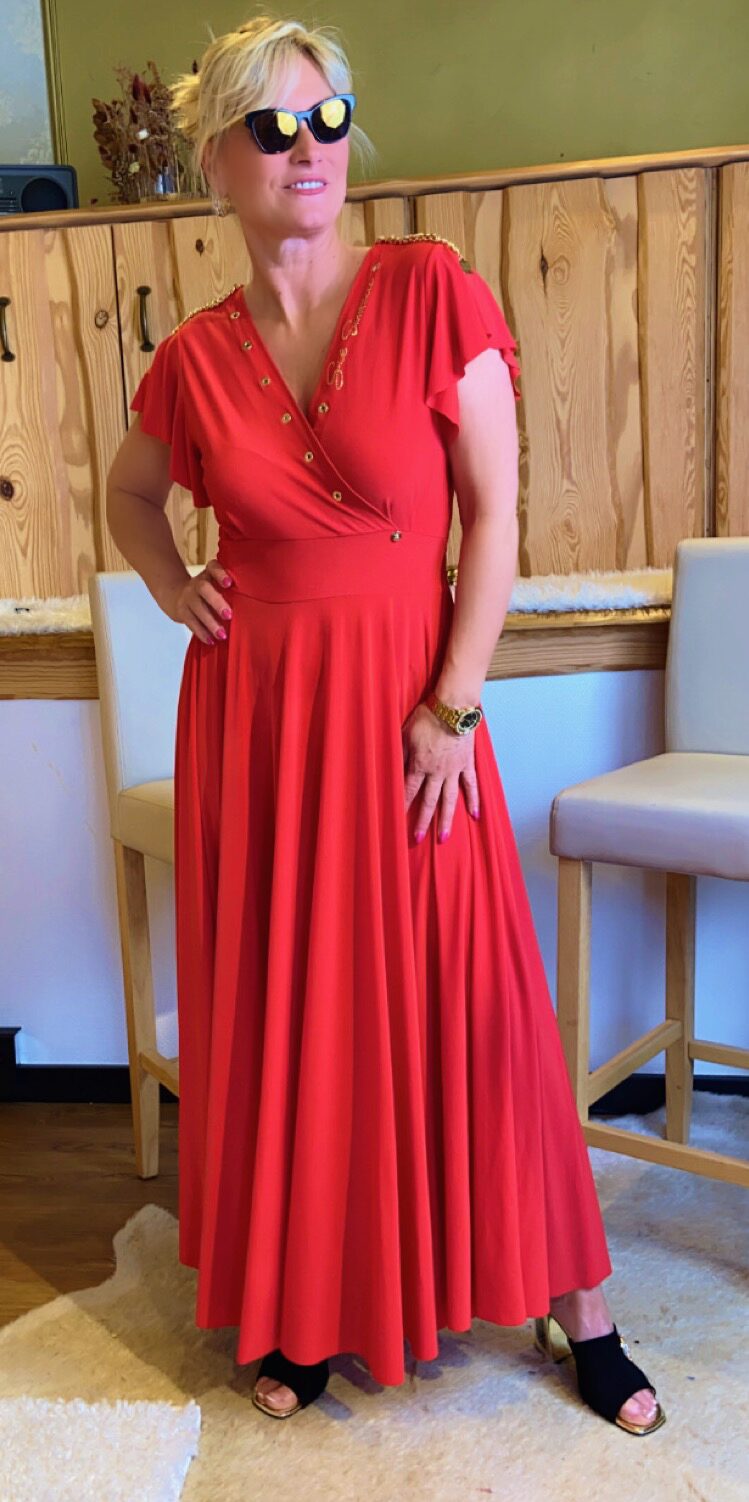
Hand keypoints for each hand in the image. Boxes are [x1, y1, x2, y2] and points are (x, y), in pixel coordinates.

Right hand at [163, 557, 234, 643]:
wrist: (177, 594)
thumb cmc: (208, 592)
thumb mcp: (217, 584)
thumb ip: (231, 590)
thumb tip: (257, 605)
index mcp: (209, 574)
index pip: (213, 567)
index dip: (220, 574)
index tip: (229, 583)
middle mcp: (197, 583)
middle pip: (203, 589)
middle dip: (216, 602)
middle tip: (229, 616)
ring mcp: (187, 596)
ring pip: (197, 607)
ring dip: (210, 622)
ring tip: (222, 635)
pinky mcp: (181, 611)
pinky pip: (190, 621)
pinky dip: (201, 632)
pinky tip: (210, 640)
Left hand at [402, 701, 479, 841]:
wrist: (452, 708)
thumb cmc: (426, 717)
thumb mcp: (404, 734)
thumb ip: (400, 753)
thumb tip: (391, 767)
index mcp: (419, 765)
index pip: (408, 790)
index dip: (402, 806)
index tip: (396, 821)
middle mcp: (437, 772)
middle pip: (428, 802)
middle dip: (423, 822)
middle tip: (418, 839)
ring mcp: (454, 770)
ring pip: (449, 799)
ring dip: (447, 820)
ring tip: (444, 837)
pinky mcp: (467, 764)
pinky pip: (471, 785)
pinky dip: (473, 800)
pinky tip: (474, 815)